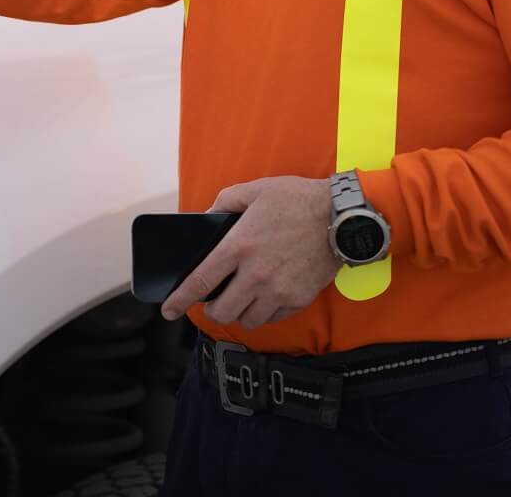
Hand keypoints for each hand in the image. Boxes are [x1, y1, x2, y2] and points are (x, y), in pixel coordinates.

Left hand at [159, 176, 340, 329]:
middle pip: (222, 312)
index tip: (169, 310)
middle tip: (214, 302)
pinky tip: (266, 297)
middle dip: (212, 311)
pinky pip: (274, 318)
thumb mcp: (253, 190)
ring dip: (240, 313)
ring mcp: (278, 290)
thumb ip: (223, 202)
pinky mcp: (299, 299)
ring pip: (248, 320)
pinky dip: (265, 312)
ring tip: (241, 299)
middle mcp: (256, 274)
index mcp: (238, 246)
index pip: (200, 281)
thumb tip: (207, 217)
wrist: (341, 216)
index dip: (180, 300)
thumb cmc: (297, 200)